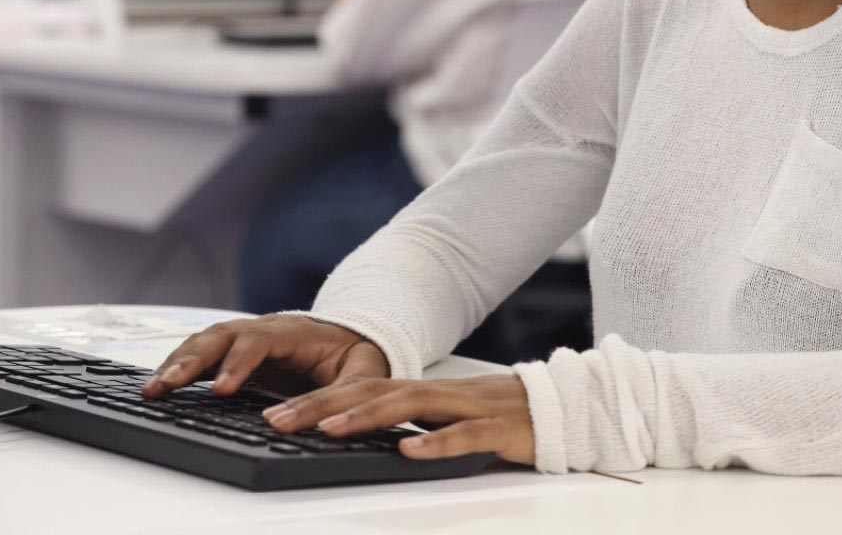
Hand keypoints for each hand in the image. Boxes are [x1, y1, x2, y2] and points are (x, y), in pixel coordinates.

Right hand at [143, 315, 387, 398]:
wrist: (352, 338)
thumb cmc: (357, 357)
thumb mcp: (363, 374)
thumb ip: (340, 395)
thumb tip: (314, 422)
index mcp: (294, 331)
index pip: (259, 342)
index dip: (238, 364)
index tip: (222, 390)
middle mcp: (263, 328)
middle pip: (221, 336)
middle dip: (191, 360)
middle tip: (167, 386)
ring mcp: (246, 337)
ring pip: (205, 341)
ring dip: (177, 363)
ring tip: (153, 389)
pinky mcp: (235, 353)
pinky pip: (203, 353)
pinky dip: (179, 366)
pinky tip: (160, 383)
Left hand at [261, 374, 533, 463]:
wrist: (566, 408)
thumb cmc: (500, 418)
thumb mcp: (444, 420)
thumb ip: (408, 425)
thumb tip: (357, 437)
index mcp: (422, 393)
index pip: (359, 390)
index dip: (315, 400)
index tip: (274, 413)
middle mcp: (438, 394)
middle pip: (372, 392)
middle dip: (322, 406)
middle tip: (279, 420)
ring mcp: (467, 408)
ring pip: (409, 407)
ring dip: (366, 416)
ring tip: (330, 429)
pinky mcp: (498, 430)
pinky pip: (464, 436)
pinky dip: (437, 442)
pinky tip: (410, 452)